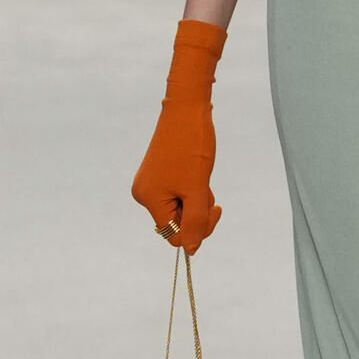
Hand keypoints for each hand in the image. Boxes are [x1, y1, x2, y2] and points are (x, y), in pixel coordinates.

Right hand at [131, 18, 225, 251]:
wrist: (188, 108)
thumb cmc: (192, 147)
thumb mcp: (198, 189)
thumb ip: (195, 221)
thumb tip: (191, 250)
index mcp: (148, 199)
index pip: (174, 234)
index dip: (198, 229)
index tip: (215, 209)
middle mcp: (144, 194)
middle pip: (176, 223)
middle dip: (197, 212)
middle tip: (209, 191)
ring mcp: (151, 183)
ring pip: (179, 209)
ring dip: (197, 200)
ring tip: (202, 177)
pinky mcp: (159, 174)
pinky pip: (178, 195)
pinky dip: (192, 190)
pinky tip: (197, 172)